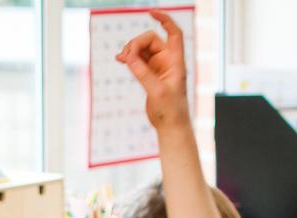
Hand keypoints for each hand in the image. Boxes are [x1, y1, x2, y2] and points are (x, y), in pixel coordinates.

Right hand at [115, 11, 190, 129]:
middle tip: (126, 56)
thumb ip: (143, 73)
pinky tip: (120, 60)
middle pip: (151, 40)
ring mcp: (158, 67)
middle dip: (137, 44)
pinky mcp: (150, 75)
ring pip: (143, 49)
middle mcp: (168, 61)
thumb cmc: (171, 110)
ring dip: (131, 51)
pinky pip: (138, 61)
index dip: (165, 20)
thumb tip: (128, 57)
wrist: (170, 125)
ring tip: (121, 59)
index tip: (151, 12)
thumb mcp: (157, 91)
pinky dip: (129, 58)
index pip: (174, 33)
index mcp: (176, 62)